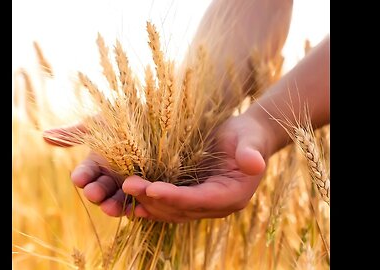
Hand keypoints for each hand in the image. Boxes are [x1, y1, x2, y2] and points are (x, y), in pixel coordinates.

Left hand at [44, 112, 271, 222]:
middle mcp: (217, 206)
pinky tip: (131, 199)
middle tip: (128, 185)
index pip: (199, 201)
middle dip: (153, 200)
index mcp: (232, 196)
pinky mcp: (193, 197)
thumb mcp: (250, 140)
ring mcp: (203, 204)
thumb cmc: (248, 135)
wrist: (246, 138)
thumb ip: (250, 153)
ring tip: (124, 189)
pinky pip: (169, 206)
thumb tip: (255, 164)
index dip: (175, 197)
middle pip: (181, 209)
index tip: (152, 189)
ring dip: (147, 203)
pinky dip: (151, 204)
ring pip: (172, 211)